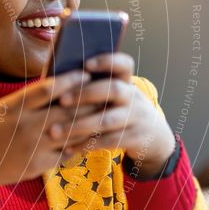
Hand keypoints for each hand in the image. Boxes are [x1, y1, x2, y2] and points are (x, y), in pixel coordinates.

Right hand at [0, 69, 101, 187]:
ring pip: (73, 131)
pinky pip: (66, 152)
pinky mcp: (39, 165)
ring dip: (90, 123)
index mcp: (15, 107)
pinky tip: (84, 138)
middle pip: (68, 109)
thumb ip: (27, 100)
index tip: (86, 73)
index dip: (71, 79)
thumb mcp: (2, 109)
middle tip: (105, 92)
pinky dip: (78, 144)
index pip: (49, 87)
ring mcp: (34, 146)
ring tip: (102, 114)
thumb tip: (57, 87)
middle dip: (90, 100)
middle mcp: (27, 125)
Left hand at [52, 53, 175, 175]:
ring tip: (55, 131)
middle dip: (85, 94)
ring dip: (79, 125)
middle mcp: (133, 97)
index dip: (107, 61)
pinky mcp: (136, 138)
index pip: (123, 65)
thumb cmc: (118, 112)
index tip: (85, 64)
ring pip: (107, 120)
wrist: (153, 137)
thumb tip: (57, 82)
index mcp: (125, 82)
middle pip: (113, 90)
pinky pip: (109, 141)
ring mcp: (137, 118)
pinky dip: (87, 144)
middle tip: (61, 100)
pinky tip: (68, 148)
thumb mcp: (113, 98)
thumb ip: (93, 89)